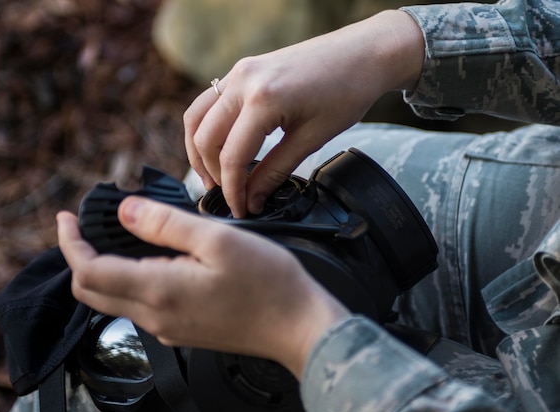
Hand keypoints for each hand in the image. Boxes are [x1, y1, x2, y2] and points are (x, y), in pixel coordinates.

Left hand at [57, 197, 349, 378]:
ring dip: (102, 269)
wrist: (298, 328)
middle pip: (92, 292)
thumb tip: (124, 210)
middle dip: (78, 257)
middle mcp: (155, 316)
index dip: (69, 243)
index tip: (65, 218)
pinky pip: (138, 307)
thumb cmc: (267, 282)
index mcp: (158, 290)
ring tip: (114, 235)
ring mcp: (167, 329)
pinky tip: (148, 259)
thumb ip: (164, 224)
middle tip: (82, 227)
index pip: (89, 271)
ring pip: (113, 300)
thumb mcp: (216, 239)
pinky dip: (126, 281)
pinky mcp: (181, 331)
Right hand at [184, 10, 423, 217]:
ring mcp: (239, 71)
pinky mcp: (242, 69)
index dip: (232, 190)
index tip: (240, 210)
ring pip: (196, 118)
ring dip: (200, 150)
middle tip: (229, 196)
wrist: (363, 53)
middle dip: (213, 173)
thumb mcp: (312, 139)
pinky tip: (220, 146)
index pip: (231, 157)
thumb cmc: (347, 90)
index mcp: (263, 100)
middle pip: (204, 138)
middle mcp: (243, 81)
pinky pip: (208, 102)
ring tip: (215, 176)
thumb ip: (275, 171)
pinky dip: (207, 128)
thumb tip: (252, 199)